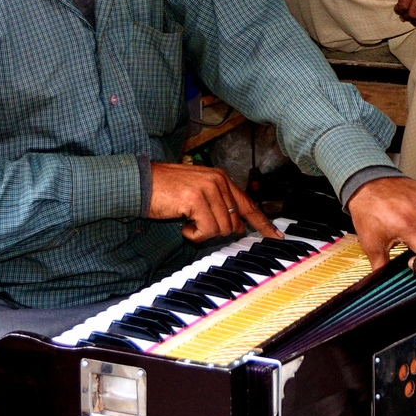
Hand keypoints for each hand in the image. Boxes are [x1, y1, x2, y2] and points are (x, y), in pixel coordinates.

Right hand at [148, 162, 279, 241]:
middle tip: (196, 225)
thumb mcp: (198, 194)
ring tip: (187, 221)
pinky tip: (183, 224)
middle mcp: (218, 181)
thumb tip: (236, 227)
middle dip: (216, 231)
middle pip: (233, 223)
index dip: (262, 223)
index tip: (274, 236)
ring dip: (202, 232)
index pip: (248, 204)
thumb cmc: (165, 191)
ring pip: (221, 228)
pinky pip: (206, 230)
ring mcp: (208, 188)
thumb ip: (218, 206)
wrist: (141, 183)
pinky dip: (193, 234)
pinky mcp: (196, 199)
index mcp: (221, 179)